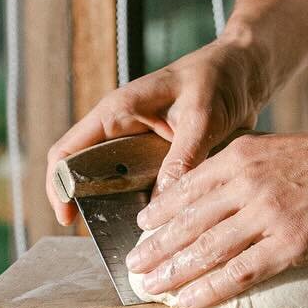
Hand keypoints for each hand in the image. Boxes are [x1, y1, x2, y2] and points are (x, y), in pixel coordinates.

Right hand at [44, 35, 269, 227]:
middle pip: (88, 174)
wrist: (248, 69)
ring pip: (116, 183)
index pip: (67, 152)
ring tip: (137, 238)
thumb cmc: (222, 78)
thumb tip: (160, 206)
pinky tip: (163, 224)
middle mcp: (122, 128)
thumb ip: (181, 158)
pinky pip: (144, 184)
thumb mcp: (202, 117)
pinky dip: (148, 204)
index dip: (59, 187)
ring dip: (121, 208)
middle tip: (110, 238)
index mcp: (117, 112)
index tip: (68, 219)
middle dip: (92, 205)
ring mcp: (140, 142)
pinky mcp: (161, 153)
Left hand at [121, 117, 307, 307]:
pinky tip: (190, 301)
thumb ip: (247, 168)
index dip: (159, 213)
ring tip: (152, 287)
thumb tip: (224, 194)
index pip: (185, 188)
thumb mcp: (277, 148)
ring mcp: (268, 215)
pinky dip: (209, 289)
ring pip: (206, 249)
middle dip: (156, 248)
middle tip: (134, 268)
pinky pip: (240, 272)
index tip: (142, 230)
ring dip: (173, 272)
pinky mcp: (292, 244)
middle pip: (187, 222)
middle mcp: (246, 184)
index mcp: (241, 157)